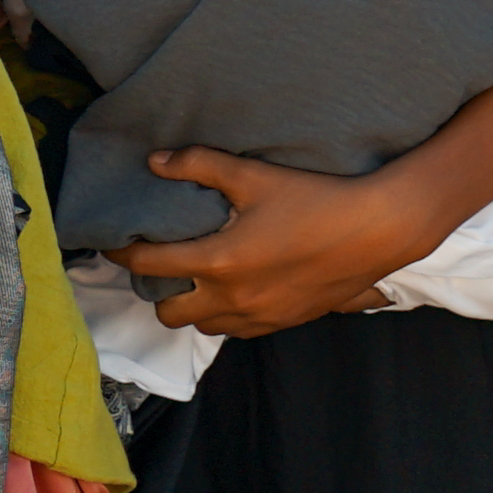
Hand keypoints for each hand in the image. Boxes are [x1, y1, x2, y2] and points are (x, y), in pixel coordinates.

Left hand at [112, 151, 464, 338]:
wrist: (377, 230)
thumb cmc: (316, 199)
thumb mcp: (255, 175)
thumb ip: (200, 165)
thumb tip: (155, 161)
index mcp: (217, 262)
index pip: (148, 264)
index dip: (123, 253)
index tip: (114, 243)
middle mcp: (231, 298)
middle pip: (167, 311)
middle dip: (157, 289)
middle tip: (164, 264)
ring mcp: (258, 316)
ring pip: (202, 326)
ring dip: (193, 306)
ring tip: (200, 279)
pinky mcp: (283, 322)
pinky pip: (238, 331)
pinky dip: (227, 315)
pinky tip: (238, 290)